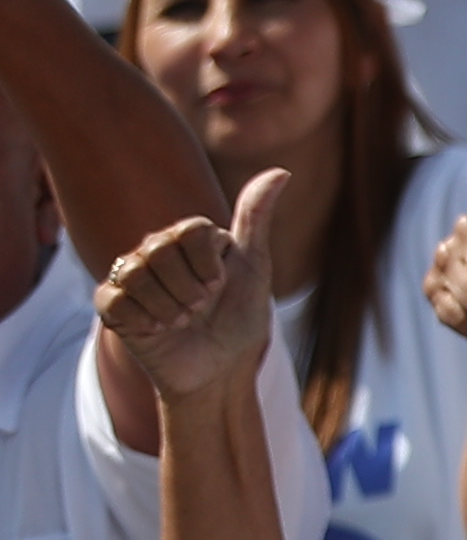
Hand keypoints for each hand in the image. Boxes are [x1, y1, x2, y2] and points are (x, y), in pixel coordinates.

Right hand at [92, 173, 284, 406]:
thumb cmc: (239, 317)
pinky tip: (158, 331)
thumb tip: (281, 170)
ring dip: (170, 309)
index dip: (208, 264)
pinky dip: (144, 321)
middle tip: (201, 308)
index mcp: (187, 237)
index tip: (220, 285)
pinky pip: (114, 299)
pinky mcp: (111, 305)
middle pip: (160, 250)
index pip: (190, 230)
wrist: (220, 368)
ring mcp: (130, 276)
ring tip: (183, 322)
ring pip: (137, 275)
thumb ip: (256, 218)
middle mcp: (154, 251)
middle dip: (190, 289)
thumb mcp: (254, 267)